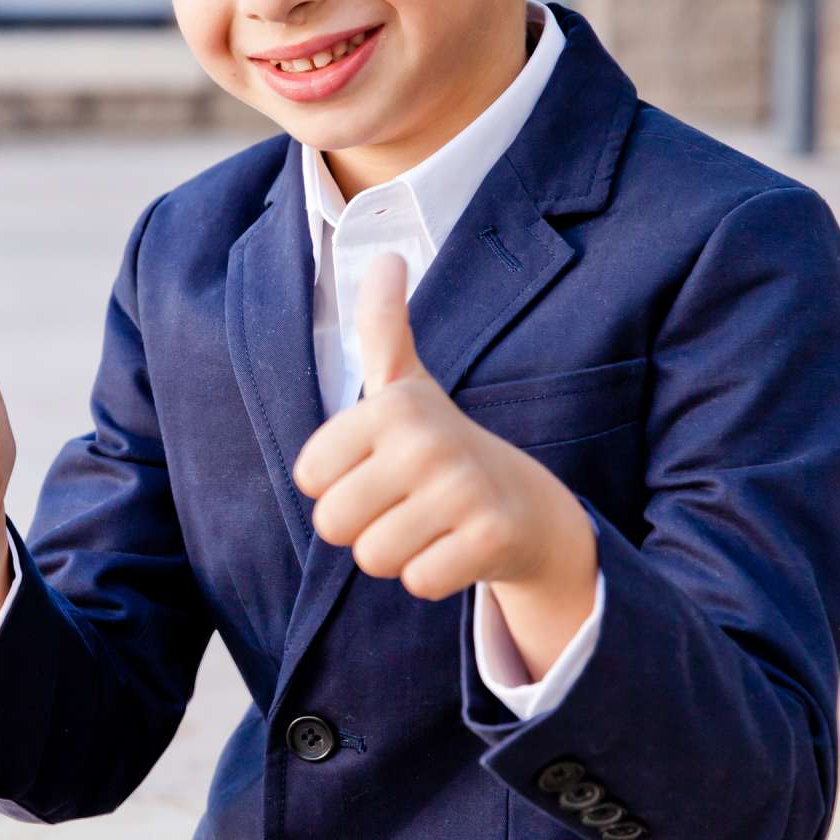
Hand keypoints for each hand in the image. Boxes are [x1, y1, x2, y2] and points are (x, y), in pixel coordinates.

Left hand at [290, 249, 596, 673]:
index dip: (338, 486)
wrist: (529, 507)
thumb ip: (381, 328)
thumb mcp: (407, 386)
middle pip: (334, 525)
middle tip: (408, 505)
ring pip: (374, 558)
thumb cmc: (445, 448)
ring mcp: (463, 488)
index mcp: (393, 405)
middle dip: (364, 528)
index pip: (310, 480)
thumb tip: (386, 257)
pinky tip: (458, 547)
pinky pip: (419, 582)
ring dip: (399, 553)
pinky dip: (435, 576)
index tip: (381, 470)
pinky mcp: (491, 538)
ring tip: (432, 525)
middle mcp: (427, 440)